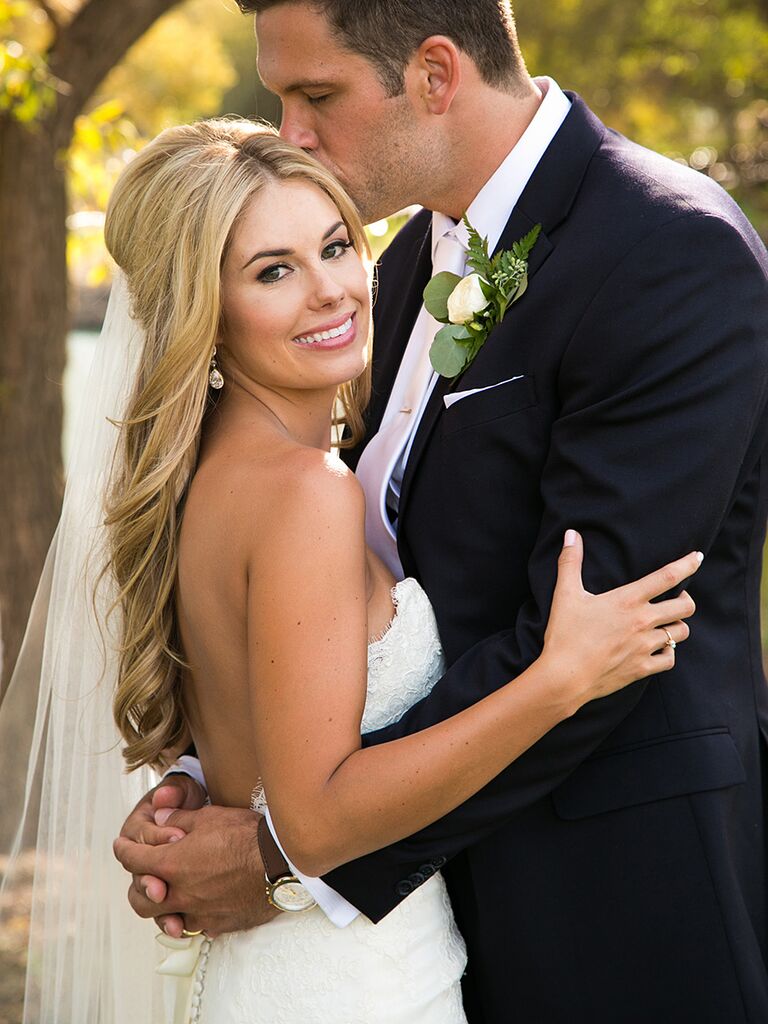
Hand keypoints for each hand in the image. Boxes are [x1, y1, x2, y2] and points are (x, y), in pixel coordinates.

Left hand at [114, 803, 278, 936]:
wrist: (280, 862)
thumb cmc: (246, 835)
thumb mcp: (209, 816)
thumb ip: (178, 818)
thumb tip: (160, 816)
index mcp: (172, 864)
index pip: (133, 860)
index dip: (123, 850)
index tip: (120, 845)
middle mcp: (180, 893)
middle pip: (140, 900)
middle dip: (137, 886)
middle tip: (143, 875)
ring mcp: (198, 913)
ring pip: (165, 919)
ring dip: (162, 907)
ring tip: (168, 894)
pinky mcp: (217, 924)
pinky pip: (194, 925)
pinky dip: (191, 914)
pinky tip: (199, 903)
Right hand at [543, 530, 699, 705]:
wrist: (564, 677)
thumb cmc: (564, 634)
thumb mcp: (565, 594)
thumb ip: (570, 562)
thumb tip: (571, 534)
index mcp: (627, 600)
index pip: (667, 577)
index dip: (687, 564)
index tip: (697, 557)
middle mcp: (642, 621)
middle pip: (685, 606)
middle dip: (687, 599)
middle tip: (678, 598)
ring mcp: (645, 646)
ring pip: (681, 632)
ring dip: (677, 626)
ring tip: (666, 623)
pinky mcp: (642, 668)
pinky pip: (670, 659)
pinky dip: (668, 653)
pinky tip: (659, 650)